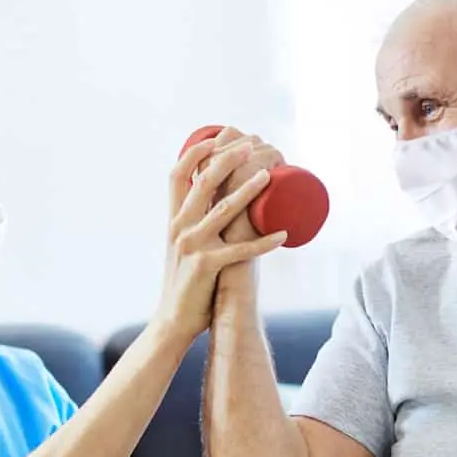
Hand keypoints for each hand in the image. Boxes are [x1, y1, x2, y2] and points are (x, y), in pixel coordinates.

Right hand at [155, 140, 287, 346]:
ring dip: (248, 190)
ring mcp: (192, 246)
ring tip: (268, 175)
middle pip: (201, 182)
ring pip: (222, 210)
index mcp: (173, 219)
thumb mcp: (183, 246)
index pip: (177, 175)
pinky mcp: (207, 266)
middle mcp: (179, 227)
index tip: (218, 136)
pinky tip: (284, 236)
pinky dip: (265, 242)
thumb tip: (217, 203)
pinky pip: (241, 251)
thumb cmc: (186, 282)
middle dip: (226, 159)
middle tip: (251, 145)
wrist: (173, 321)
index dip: (196, 152)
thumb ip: (195, 226)